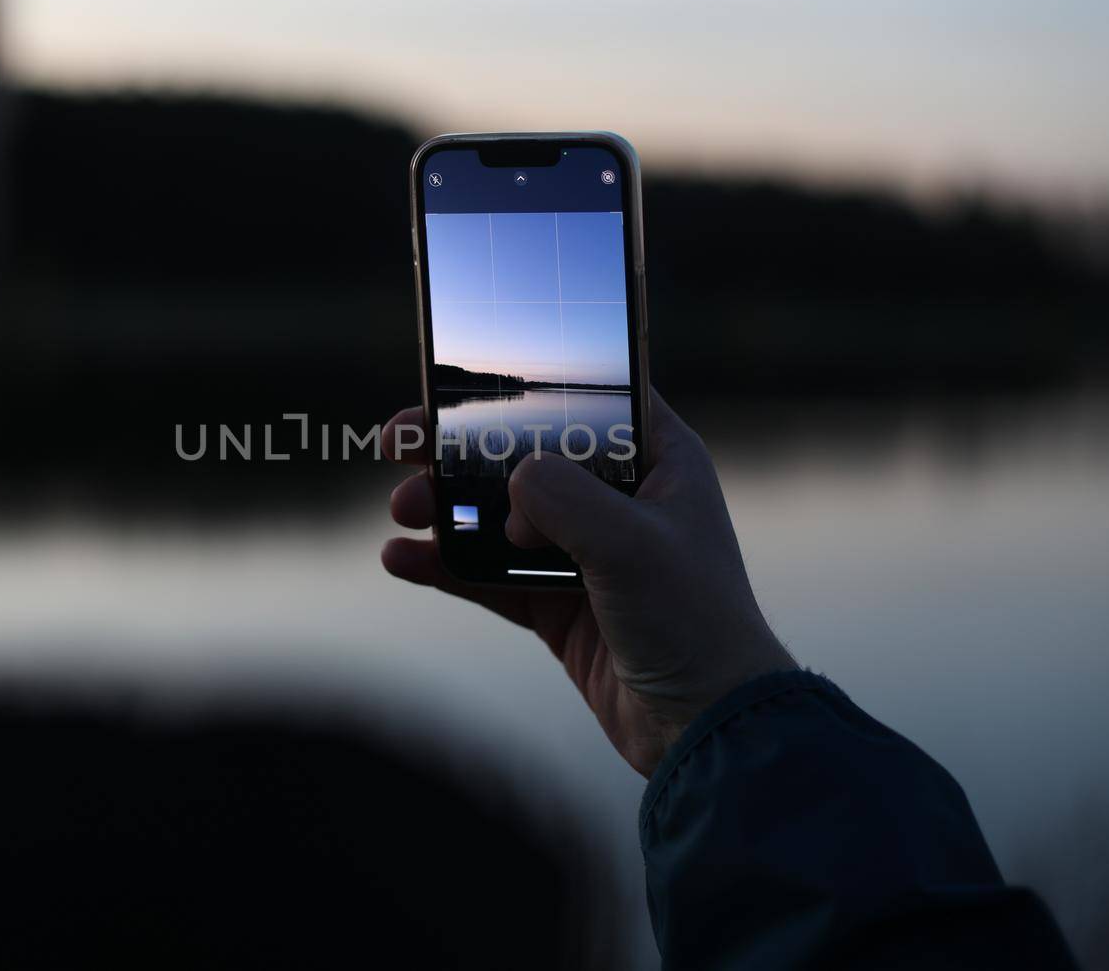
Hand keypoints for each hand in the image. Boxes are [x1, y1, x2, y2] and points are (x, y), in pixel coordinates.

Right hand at [380, 388, 795, 777]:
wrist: (706, 728)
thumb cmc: (696, 623)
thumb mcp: (632, 546)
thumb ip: (565, 498)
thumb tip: (511, 481)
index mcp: (661, 462)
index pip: (587, 400)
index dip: (527, 385)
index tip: (461, 379)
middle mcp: (621, 500)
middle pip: (525, 454)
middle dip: (459, 448)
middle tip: (402, 441)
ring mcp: (585, 554)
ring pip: (498, 515)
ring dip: (445, 508)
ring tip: (401, 509)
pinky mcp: (558, 605)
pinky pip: (489, 575)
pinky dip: (446, 566)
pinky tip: (402, 559)